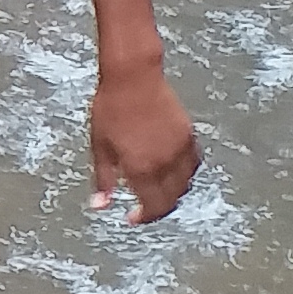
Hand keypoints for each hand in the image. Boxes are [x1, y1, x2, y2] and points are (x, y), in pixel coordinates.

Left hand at [91, 62, 199, 224]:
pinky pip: (193, 163)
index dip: (144, 217)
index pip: (152, 206)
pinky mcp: (188, 134)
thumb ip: (104, 179)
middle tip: (145, 207)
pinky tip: (171, 170)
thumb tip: (100, 205)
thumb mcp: (99, 146)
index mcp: (141, 168)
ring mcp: (179, 148)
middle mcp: (165, 162)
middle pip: (171, 199)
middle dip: (159, 208)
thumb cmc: (111, 108)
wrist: (133, 76)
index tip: (133, 217)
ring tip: (157, 190)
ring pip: (185, 183)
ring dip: (173, 192)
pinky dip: (185, 173)